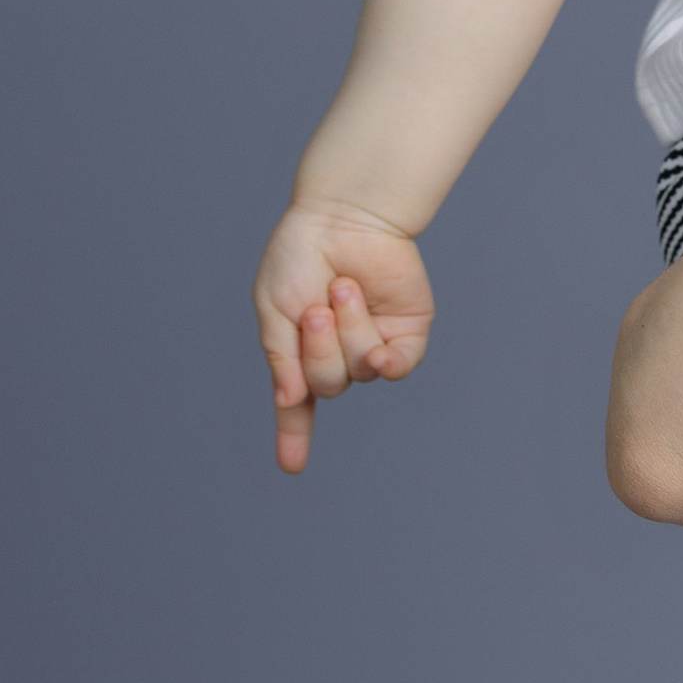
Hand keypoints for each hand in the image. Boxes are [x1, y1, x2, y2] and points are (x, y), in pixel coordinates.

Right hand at [255, 198, 435, 471]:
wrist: (342, 215)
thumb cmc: (300, 256)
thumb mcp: (275, 308)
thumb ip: (281, 355)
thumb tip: (289, 400)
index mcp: (301, 351)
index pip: (298, 404)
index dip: (294, 435)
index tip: (291, 467)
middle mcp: (338, 353)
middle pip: (328, 385)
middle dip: (319, 350)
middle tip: (318, 307)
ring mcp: (373, 341)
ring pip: (361, 370)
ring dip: (349, 331)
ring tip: (345, 288)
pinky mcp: (407, 330)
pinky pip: (400, 365)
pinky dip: (388, 362)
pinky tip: (378, 347)